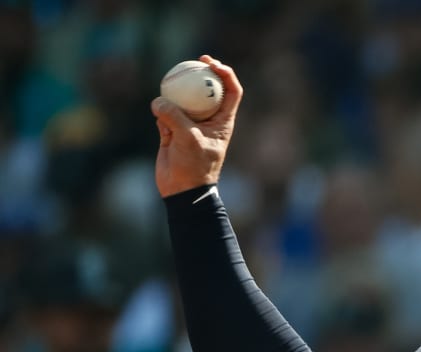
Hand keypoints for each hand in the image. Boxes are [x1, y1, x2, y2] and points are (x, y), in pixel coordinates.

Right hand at [151, 54, 242, 197]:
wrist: (181, 189)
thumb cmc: (193, 166)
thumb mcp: (187, 138)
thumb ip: (174, 117)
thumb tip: (158, 101)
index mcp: (223, 121)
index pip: (232, 91)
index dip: (226, 74)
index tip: (212, 64)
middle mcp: (209, 119)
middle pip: (207, 89)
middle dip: (200, 73)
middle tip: (191, 62)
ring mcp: (190, 123)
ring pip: (183, 99)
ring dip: (174, 96)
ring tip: (168, 96)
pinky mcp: (173, 129)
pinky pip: (165, 112)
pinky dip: (161, 114)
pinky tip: (161, 126)